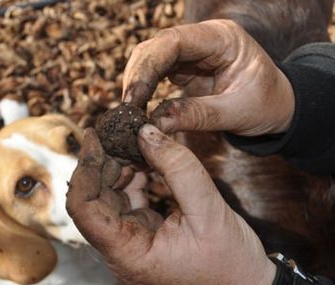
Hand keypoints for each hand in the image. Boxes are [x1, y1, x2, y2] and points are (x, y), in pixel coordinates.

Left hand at [66, 125, 275, 284]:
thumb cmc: (231, 263)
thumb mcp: (209, 211)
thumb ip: (179, 169)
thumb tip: (147, 133)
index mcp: (128, 254)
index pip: (84, 209)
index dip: (84, 169)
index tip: (94, 136)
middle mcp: (122, 250)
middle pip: (94, 198)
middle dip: (104, 161)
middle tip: (120, 130)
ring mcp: (131, 242)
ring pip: (109, 197)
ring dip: (119, 166)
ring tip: (135, 140)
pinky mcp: (143, 233)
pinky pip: (128, 200)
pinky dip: (133, 177)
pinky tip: (144, 158)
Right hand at [122, 20, 293, 136]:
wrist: (279, 107)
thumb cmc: (267, 105)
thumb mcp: (236, 113)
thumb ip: (196, 115)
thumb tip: (155, 126)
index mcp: (223, 38)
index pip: (173, 41)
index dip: (148, 67)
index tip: (133, 98)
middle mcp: (204, 38)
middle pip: (157, 47)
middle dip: (137, 76)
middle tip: (126, 109)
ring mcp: (194, 50)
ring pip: (152, 57)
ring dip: (137, 82)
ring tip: (129, 111)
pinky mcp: (186, 65)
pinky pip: (157, 72)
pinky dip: (145, 88)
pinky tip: (138, 106)